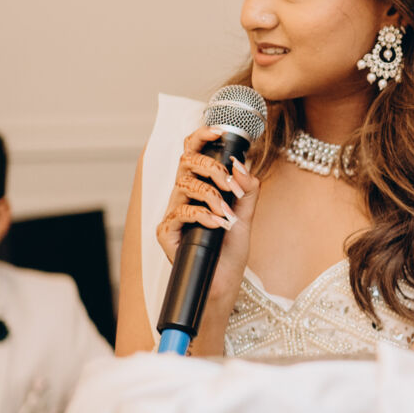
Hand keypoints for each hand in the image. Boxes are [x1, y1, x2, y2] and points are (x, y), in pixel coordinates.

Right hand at [156, 126, 260, 294]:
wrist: (223, 282)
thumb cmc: (230, 249)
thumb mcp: (246, 215)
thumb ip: (247, 189)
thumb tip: (243, 164)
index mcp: (201, 187)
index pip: (194, 153)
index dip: (201, 136)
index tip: (219, 131)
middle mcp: (184, 197)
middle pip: (186, 163)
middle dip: (212, 169)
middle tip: (231, 186)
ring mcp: (173, 214)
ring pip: (185, 186)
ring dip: (212, 197)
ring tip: (227, 214)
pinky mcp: (166, 233)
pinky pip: (180, 214)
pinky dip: (202, 216)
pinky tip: (217, 225)